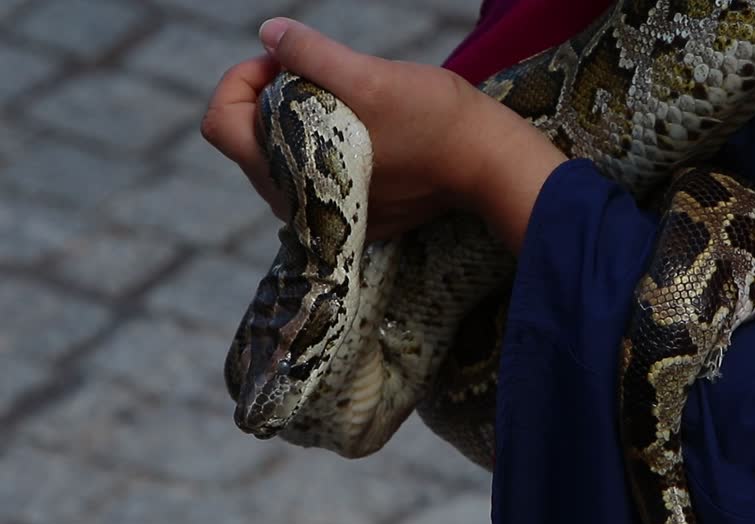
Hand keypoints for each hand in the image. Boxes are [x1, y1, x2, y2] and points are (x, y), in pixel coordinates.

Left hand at [201, 18, 566, 250]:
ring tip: (339, 99)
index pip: (222, 122)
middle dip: (269, 98)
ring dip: (297, 120)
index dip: (242, 79)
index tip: (283, 61)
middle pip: (248, 139)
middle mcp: (296, 206)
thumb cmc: (432, 121)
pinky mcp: (355, 216)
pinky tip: (363, 128)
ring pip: (281, 157)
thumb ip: (310, 54)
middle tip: (311, 72)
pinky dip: (324, 145)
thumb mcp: (368, 77)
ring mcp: (326, 216)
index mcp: (287, 175)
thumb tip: (268, 33)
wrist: (489, 165)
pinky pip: (315, 175)